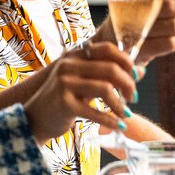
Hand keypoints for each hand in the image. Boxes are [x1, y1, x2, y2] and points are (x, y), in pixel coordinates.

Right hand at [23, 40, 143, 144]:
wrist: (35, 117)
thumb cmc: (64, 99)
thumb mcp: (84, 81)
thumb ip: (107, 74)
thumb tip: (140, 71)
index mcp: (74, 54)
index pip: (108, 49)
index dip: (127, 62)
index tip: (135, 76)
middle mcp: (68, 65)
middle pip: (110, 69)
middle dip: (128, 85)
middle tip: (132, 98)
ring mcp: (64, 83)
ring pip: (105, 88)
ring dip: (120, 105)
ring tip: (125, 114)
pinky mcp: (64, 103)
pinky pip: (95, 111)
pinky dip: (111, 120)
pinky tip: (118, 126)